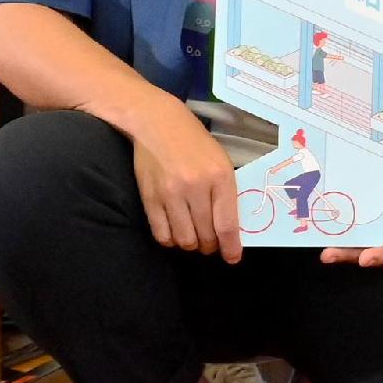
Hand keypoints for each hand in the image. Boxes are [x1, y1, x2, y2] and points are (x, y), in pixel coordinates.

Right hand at [123, 102, 244, 262]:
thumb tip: (229, 229)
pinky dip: (170, 240)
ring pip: (184, 239)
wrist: (157, 123)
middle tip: (210, 243)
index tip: (232, 258)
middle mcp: (196, 187)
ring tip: (193, 238)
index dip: (231, 247)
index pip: (227, 224)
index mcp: (220, 177)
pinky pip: (161, 234)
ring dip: (191, 245)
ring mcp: (171, 194)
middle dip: (210, 246)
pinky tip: (175, 232)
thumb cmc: (194, 142)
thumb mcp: (220, 161)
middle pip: (205, 236)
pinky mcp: (150, 198)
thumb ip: (225, 193)